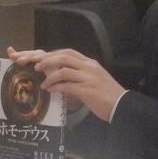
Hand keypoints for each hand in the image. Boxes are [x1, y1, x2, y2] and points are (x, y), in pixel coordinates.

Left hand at [7, 46, 124, 120]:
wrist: (121, 106)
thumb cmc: (107, 95)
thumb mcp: (94, 79)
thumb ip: (80, 75)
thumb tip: (63, 77)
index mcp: (90, 63)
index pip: (68, 52)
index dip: (53, 54)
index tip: (42, 60)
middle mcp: (89, 67)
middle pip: (63, 57)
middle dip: (47, 61)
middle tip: (36, 67)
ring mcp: (88, 78)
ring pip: (63, 71)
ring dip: (50, 77)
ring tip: (43, 84)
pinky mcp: (86, 90)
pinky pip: (66, 86)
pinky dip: (56, 87)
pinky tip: (51, 91)